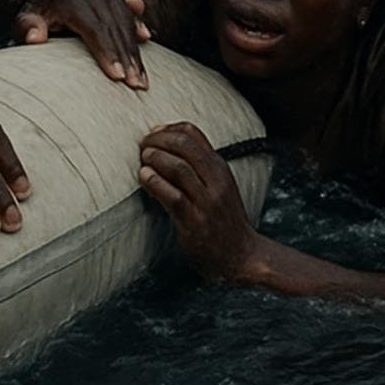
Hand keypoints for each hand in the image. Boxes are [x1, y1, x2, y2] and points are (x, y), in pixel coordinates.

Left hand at [14, 0, 150, 88]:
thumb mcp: (23, 19)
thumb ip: (27, 27)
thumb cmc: (33, 12)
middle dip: (127, 57)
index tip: (117, 77)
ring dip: (135, 50)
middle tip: (137, 85)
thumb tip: (36, 38)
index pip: (93, 28)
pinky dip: (137, 22)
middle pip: (114, 26)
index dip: (106, 52)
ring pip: (125, 19)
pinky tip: (146, 37)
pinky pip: (128, 5)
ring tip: (142, 78)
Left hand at [139, 121, 259, 282]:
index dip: (167, 129)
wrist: (242, 256)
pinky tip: (145, 178)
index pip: (192, 133)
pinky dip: (155, 183)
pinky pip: (173, 197)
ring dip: (155, 159)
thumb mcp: (218, 185)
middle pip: (184, 145)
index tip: (152, 134)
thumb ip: (198, 166)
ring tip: (143, 160)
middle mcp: (215, 181)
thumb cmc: (224, 219)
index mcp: (219, 167)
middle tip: (142, 146)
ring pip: (178, 168)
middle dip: (157, 140)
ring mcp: (206, 202)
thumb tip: (165, 144)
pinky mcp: (195, 223)